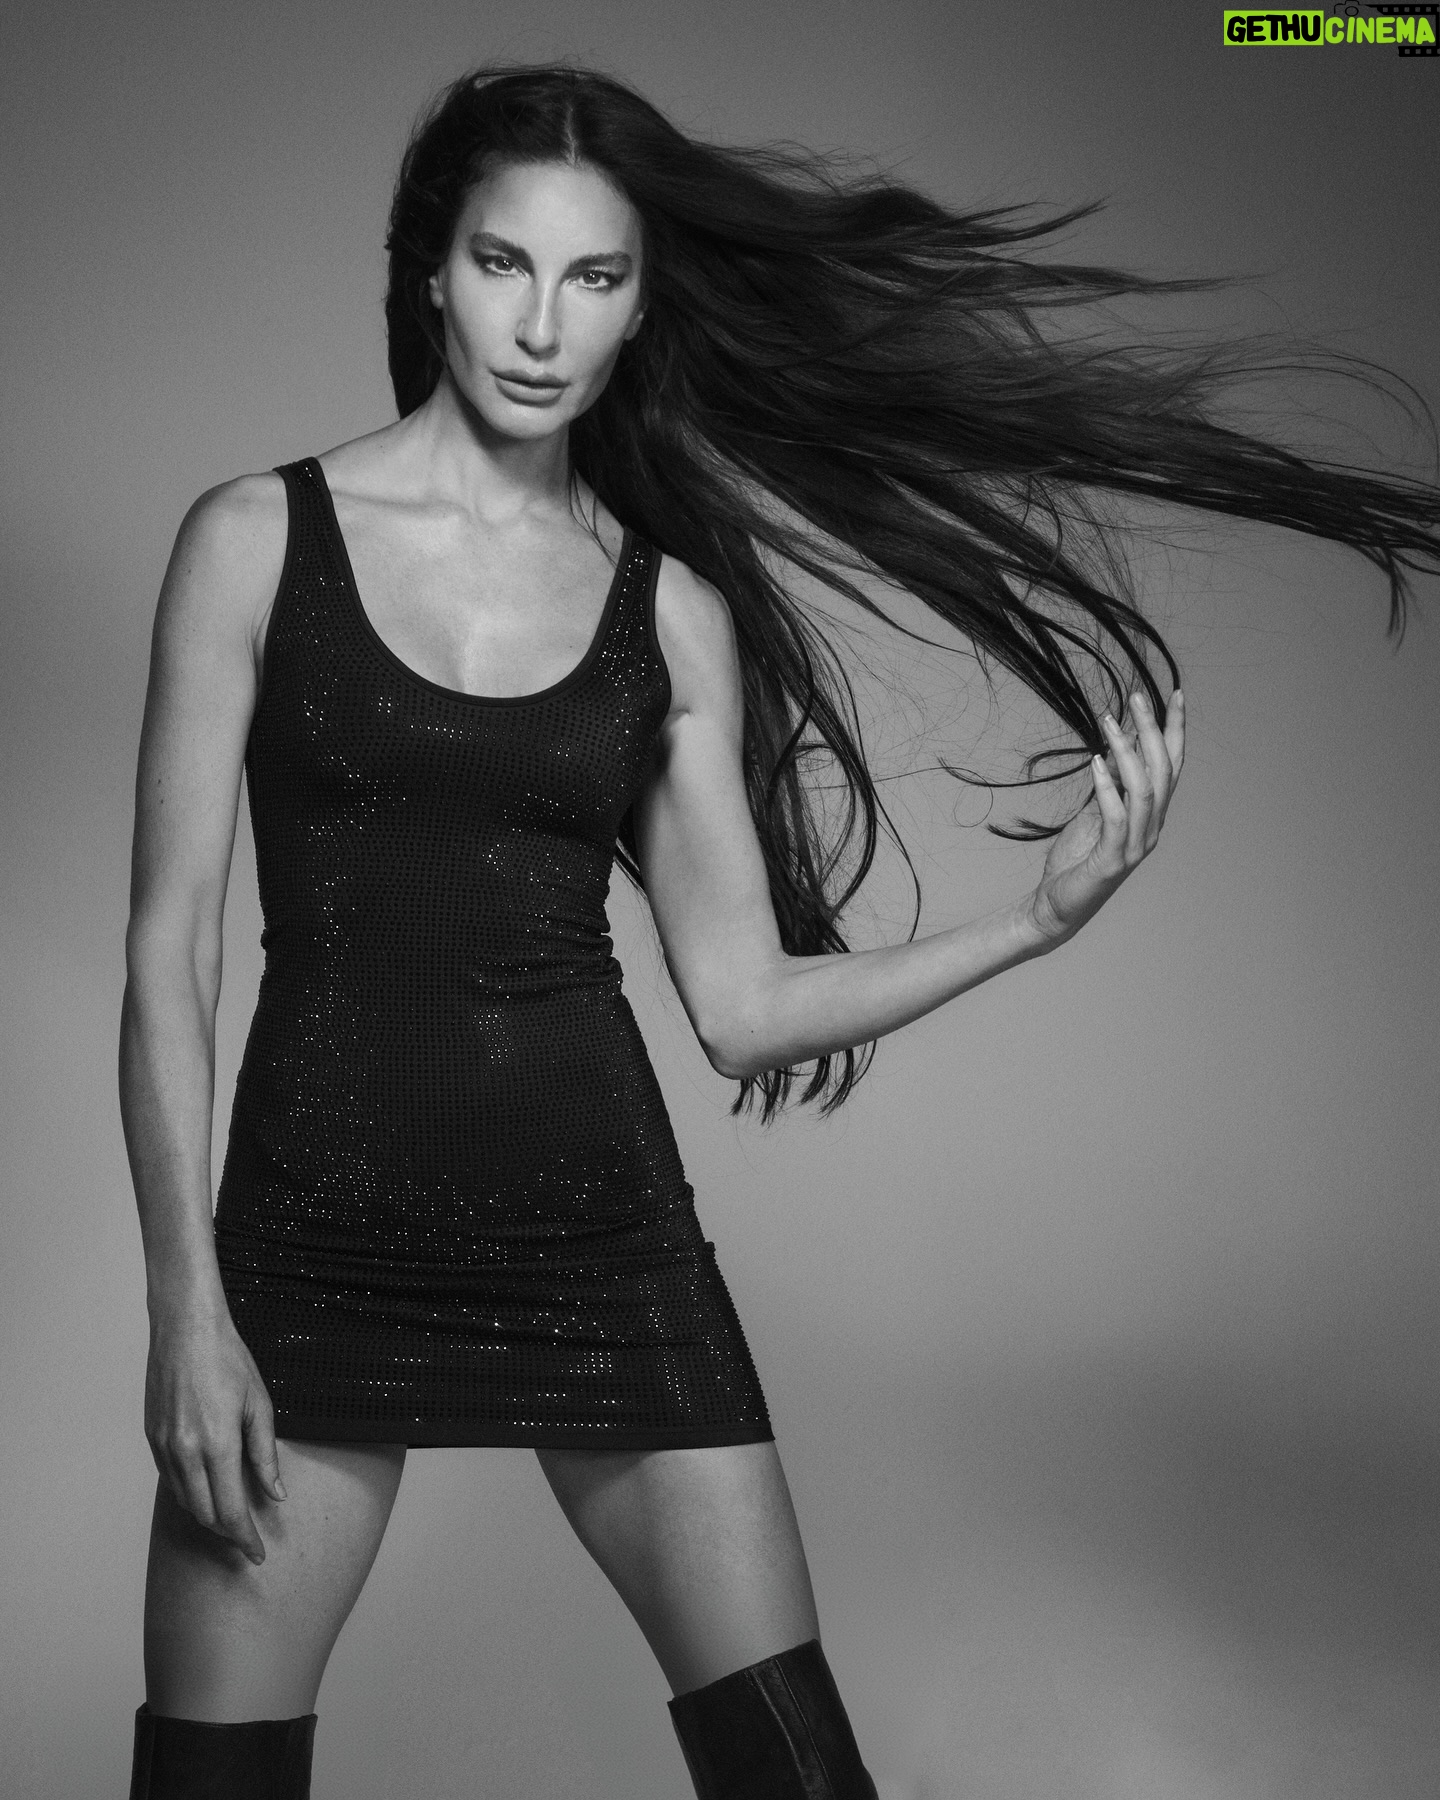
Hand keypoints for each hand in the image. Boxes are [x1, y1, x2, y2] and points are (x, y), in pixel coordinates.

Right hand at [144, 1307, 285, 1563]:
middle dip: (227, 1533)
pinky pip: (171, 1480)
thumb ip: (265, 1455)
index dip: (244, 1539)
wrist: (185, 1329)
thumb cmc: (228, 1359)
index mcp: (217, 1445)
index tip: (257, 1554)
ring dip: (208, 1516)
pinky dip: (189, 1493)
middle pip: (205, 1515)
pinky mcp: (152, 1438)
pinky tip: (206, 1488)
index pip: (230, 1512)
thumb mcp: (260, 1404)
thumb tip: (275, 1494)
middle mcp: (186, 1452)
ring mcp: (164, 1446)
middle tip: (247, 1540)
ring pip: (185, 1501)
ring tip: (230, 1518)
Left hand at [1027, 688, 1185, 945]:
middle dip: (1153, 730)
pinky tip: (1095, 763)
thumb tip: (1118, 743)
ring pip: (1145, 789)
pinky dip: (1108, 788)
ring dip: (1129, 751)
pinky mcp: (1113, 860)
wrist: (1056, 907)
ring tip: (1108, 721)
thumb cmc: (1076, 860)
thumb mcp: (1094, 812)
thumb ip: (1111, 783)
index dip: (1175, 730)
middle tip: (1137, 696)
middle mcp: (1152, 828)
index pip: (1171, 765)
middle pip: (1163, 770)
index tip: (1173, 694)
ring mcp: (1136, 845)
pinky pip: (1117, 817)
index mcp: (1151, 815)